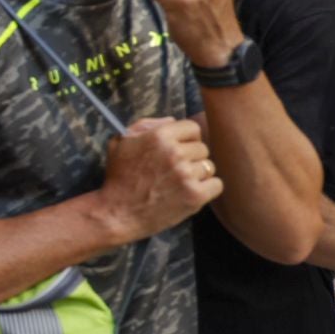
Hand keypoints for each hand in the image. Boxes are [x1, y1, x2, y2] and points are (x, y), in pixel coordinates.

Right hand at [97, 117, 223, 241]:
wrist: (117, 213)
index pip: (192, 128)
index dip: (186, 139)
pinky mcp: (195, 195)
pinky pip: (216, 184)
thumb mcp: (121, 142)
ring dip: (197, 174)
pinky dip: (207, 189)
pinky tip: (190, 192)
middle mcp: (175, 152)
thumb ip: (146, 125)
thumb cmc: (118, 177)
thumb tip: (173, 121)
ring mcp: (186, 175)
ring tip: (179, 183)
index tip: (179, 149)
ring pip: (209, 166)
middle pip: (202, 148)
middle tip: (174, 170)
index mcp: (159, 136)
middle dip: (190, 158)